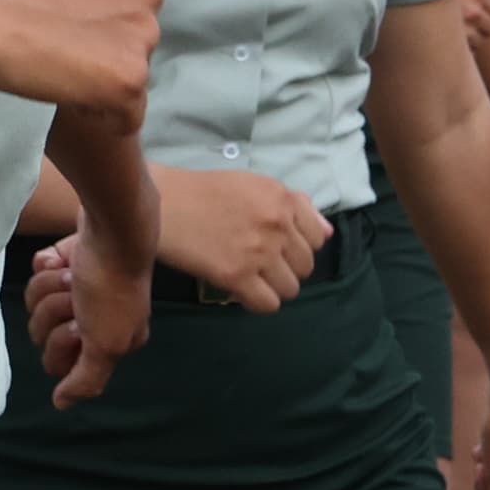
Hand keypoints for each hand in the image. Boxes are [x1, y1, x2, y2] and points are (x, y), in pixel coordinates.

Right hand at [0, 0, 161, 123]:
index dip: (99, 5)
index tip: (67, 15)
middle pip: (135, 26)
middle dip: (103, 38)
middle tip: (56, 44)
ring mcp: (140, 34)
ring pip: (130, 67)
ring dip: (99, 74)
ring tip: (53, 73)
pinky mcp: (125, 79)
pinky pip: (124, 111)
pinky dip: (98, 113)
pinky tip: (65, 101)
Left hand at [19, 221, 155, 407]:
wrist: (114, 229)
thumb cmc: (113, 289)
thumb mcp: (107, 345)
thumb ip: (86, 380)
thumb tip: (62, 403)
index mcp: (111, 342)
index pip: (61, 362)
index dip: (62, 344)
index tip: (79, 328)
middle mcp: (95, 318)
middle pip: (44, 332)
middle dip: (54, 312)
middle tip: (77, 298)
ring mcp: (79, 288)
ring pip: (37, 302)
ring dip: (50, 287)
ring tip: (73, 275)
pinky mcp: (66, 260)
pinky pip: (37, 272)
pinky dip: (47, 265)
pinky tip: (64, 259)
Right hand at [149, 166, 330, 313]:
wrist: (162, 204)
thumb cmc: (203, 191)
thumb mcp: (253, 185)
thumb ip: (294, 205)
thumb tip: (327, 233)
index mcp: (282, 199)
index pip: (316, 239)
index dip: (297, 247)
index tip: (276, 247)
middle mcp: (277, 225)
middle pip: (305, 267)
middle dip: (285, 268)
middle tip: (259, 264)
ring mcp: (259, 252)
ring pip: (290, 289)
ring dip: (272, 287)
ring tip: (250, 278)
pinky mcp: (237, 275)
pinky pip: (268, 304)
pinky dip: (257, 302)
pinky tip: (241, 290)